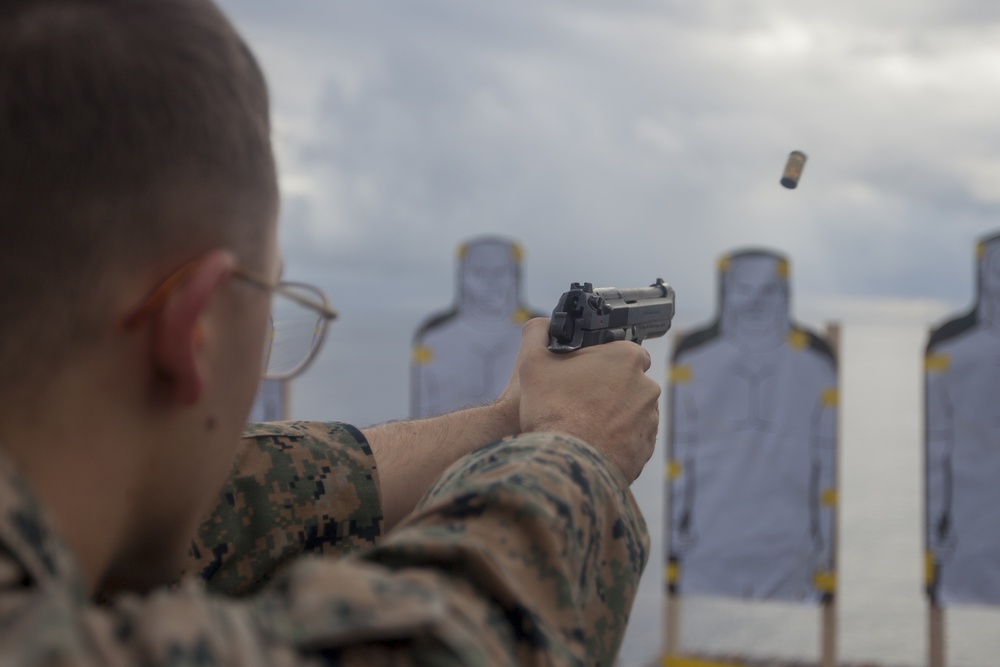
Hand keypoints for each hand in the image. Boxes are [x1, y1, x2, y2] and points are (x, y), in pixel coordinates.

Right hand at [514, 318, 660, 482]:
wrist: (566, 464)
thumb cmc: (552, 411)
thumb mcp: (533, 362)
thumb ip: (537, 333)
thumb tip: (541, 325)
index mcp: (627, 358)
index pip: (621, 350)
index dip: (600, 360)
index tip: (582, 372)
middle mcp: (647, 387)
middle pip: (626, 382)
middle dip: (606, 389)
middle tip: (577, 400)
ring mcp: (649, 421)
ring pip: (629, 412)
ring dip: (611, 416)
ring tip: (581, 425)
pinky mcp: (645, 449)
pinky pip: (630, 440)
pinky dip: (614, 441)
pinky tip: (590, 444)